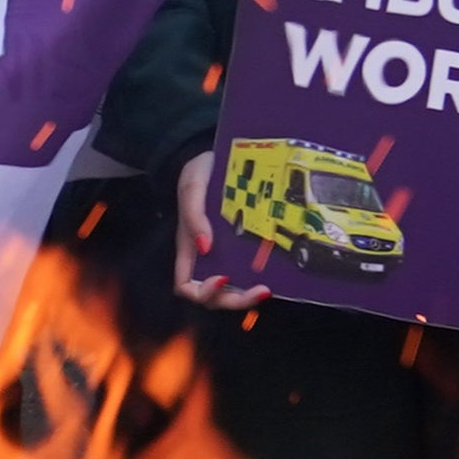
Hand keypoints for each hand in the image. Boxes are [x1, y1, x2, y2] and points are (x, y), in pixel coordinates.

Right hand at [169, 148, 265, 310]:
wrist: (215, 157)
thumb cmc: (198, 174)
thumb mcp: (192, 188)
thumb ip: (194, 216)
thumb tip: (205, 247)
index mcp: (188, 247)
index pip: (185, 286)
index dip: (202, 291)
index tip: (222, 278)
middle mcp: (205, 256)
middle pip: (213, 295)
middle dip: (235, 300)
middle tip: (260, 290)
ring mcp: (223, 253)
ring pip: (231, 289)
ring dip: (247, 295)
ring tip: (267, 288)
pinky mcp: (241, 245)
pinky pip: (246, 270)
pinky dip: (257, 277)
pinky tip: (273, 272)